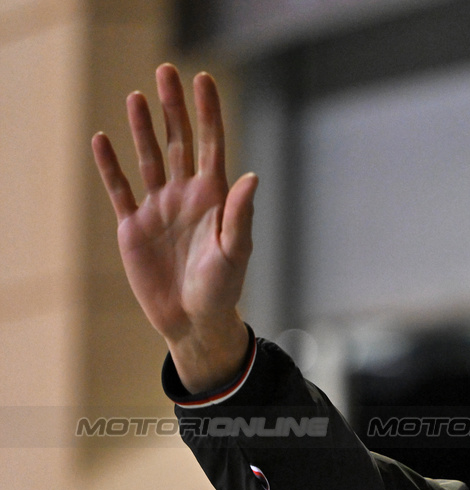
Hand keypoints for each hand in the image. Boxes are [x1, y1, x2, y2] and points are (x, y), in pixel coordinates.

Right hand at [92, 64, 255, 393]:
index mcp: (214, 198)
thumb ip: (240, 214)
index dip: (207, 112)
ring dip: (143, 128)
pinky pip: (120, 189)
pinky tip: (102, 140)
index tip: (203, 78)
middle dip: (173, 107)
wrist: (194, 320)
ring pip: (149, 158)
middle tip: (166, 70)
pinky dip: (110, 166)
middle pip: (178, 141)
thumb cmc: (223, 289)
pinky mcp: (134, 227)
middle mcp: (186, 196)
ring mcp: (159, 208)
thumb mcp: (235, 252)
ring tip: (137, 96)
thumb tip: (250, 175)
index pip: (211, 144)